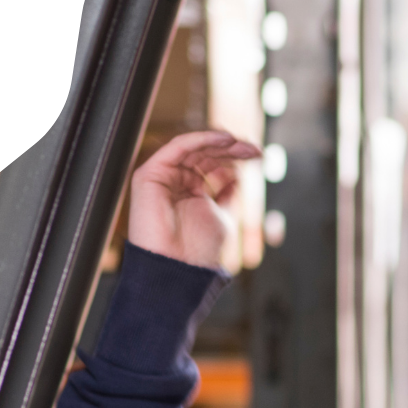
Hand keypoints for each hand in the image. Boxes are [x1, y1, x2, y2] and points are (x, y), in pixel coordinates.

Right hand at [126, 131, 260, 268]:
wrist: (179, 268)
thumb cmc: (198, 252)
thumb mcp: (223, 216)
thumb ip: (227, 194)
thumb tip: (237, 173)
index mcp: (190, 192)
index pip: (212, 164)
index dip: (234, 157)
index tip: (257, 155)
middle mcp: (175, 182)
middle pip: (204, 154)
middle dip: (231, 148)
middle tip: (254, 149)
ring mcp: (162, 177)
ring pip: (193, 148)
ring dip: (220, 141)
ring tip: (243, 143)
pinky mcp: (150, 174)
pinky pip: (178, 148)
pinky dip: (202, 139)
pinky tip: (225, 139)